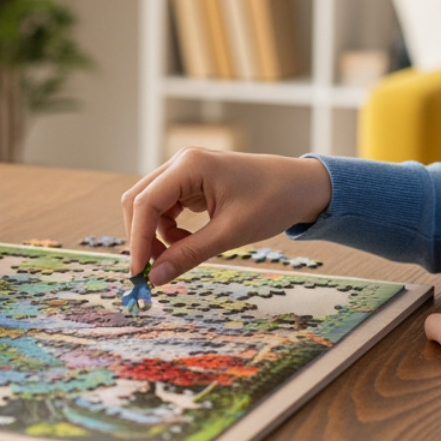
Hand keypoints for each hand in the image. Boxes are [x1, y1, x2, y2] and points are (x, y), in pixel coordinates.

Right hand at [122, 148, 331, 285]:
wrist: (302, 187)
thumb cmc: (272, 202)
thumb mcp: (230, 233)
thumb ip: (189, 254)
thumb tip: (156, 277)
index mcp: (189, 166)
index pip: (145, 203)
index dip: (138, 240)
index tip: (139, 273)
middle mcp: (182, 162)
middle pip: (140, 200)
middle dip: (142, 237)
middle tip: (154, 270)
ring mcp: (186, 169)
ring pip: (151, 205)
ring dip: (156, 234)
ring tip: (179, 255)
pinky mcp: (192, 180)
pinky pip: (166, 205)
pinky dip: (169, 228)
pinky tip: (187, 241)